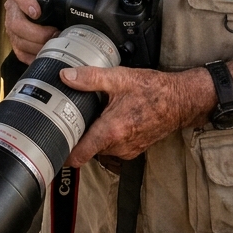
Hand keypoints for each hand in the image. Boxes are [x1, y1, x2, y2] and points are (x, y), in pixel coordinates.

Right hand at [3, 0, 84, 63]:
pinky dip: (33, 56)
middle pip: (16, 23)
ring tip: (54, 46)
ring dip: (36, 46)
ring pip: (18, 40)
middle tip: (54, 33)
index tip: (36, 12)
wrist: (43, 1)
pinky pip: (20, 53)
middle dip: (36, 32)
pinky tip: (46, 56)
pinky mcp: (16, 41)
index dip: (25, 2)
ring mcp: (12, 26)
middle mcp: (13, 7)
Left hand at [59, 65, 211, 166]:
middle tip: (71, 117)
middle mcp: (118, 146)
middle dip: (79, 135)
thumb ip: (90, 78)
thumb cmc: (154, 90)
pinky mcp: (134, 149)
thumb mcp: (119, 78)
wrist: (181, 100)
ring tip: (93, 115)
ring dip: (95, 134)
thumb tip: (66, 76)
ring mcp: (127, 150)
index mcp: (111, 131)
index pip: (79, 156)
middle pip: (87, 149)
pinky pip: (113, 146)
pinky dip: (108, 135)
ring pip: (100, 147)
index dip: (63, 153)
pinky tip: (110, 117)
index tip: (52, 145)